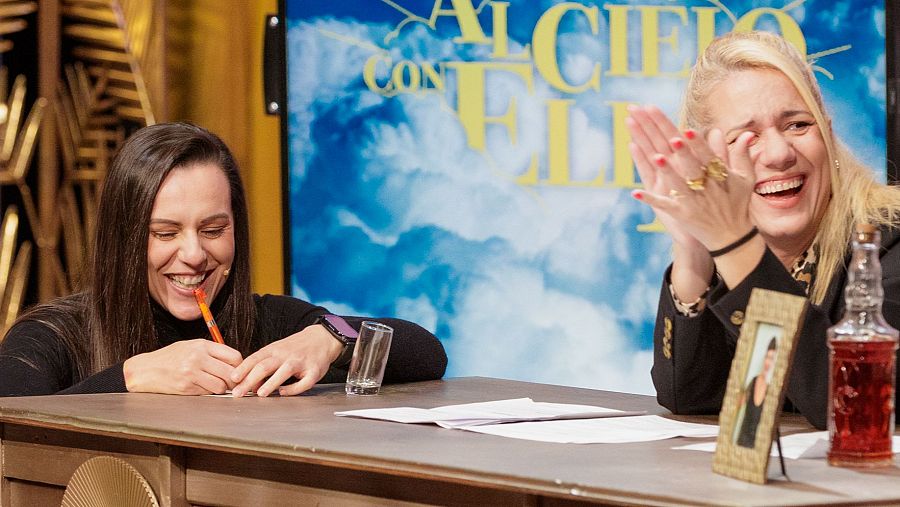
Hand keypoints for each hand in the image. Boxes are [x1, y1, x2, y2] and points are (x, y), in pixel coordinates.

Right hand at [123, 339, 242, 394]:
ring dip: (221, 388)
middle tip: (233, 383)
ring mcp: (191, 373)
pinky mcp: (186, 387)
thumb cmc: (169, 358)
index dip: (240, 366)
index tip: (239, 371)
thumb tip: (234, 362)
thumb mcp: (190, 346)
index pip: (234, 356)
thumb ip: (211, 352)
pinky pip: (207, 393)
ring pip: (221, 386)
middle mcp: (197, 358)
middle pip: (230, 372)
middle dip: (234, 381)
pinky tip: (201, 387)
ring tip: (215, 385)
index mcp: (201, 345)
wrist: (144, 370)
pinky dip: (208, 392)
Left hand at [230, 324, 343, 396]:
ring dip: (271, 382)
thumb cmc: (296, 347)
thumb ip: (263, 364)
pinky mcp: (314, 371)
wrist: (322, 338)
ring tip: (260, 393)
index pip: (255, 358)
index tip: (233, 379)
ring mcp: (300, 362)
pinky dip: (293, 389)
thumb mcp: (277, 350)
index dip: (243, 368)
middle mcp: (286, 355)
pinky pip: (304, 382)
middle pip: (265, 366)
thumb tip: (247, 383)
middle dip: (250, 380)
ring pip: (284, 372)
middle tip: (239, 393)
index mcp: (274, 350)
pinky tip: (283, 392)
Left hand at [627, 104, 757, 249]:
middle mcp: (706, 187)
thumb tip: (749, 133)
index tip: (689, 130)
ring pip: (678, 184)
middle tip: (673, 139)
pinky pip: (664, 206)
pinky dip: (650, 200)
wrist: (732, 237)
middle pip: (692, 167)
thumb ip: (742, 155)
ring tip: (656, 157)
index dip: (699, 144)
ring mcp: (693, 202)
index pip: (708, 156)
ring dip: (667, 172)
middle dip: (683, 153)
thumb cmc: (737, 203)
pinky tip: (635, 192)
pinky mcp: (681, 214)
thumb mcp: (745, 179)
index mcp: (720, 176)